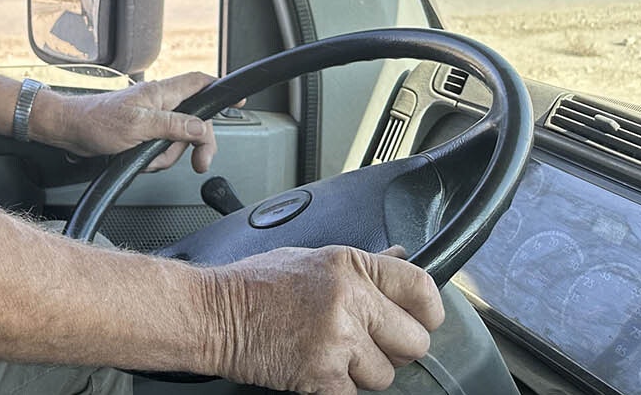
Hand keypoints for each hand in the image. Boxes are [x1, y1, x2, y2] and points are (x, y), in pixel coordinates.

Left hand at [33, 72, 219, 171]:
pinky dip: (154, 159)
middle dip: (195, 145)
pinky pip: (161, 149)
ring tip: (146, 157)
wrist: (69, 131)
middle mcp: (159, 103)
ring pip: (178, 140)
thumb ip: (173, 126)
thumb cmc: (96, 122)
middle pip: (195, 122)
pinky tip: (140, 160)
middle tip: (198, 162)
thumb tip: (201, 127)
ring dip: (166, 156)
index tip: (238, 100)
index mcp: (161, 93)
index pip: (199, 83)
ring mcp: (151, 119)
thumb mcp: (138, 126)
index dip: (221, 89)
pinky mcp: (142, 133)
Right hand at [199, 245, 444, 394]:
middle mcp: (348, 300)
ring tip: (331, 354)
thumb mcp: (312, 259)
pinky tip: (315, 367)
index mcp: (349, 265)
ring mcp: (337, 340)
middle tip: (368, 342)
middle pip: (414, 341)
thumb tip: (401, 261)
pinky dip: (337, 388)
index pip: (421, 289)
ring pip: (386, 375)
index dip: (428, 311)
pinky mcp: (322, 376)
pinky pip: (354, 394)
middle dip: (396, 348)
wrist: (212, 314)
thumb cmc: (255, 285)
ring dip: (363, 372)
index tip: (421, 319)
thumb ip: (362, 265)